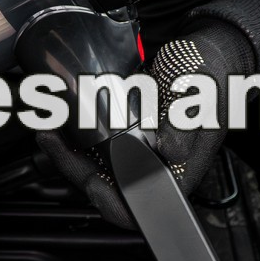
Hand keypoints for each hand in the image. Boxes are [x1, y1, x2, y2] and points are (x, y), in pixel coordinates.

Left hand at [36, 21, 254, 228]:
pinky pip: (94, 149)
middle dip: (73, 167)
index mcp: (179, 172)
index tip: (89, 178)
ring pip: (95, 169)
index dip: (111, 202)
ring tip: (51, 128)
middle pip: (106, 189)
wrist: (208, 52)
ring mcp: (139, 154)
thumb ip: (187, 123)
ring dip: (68, 152)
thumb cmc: (209, 73)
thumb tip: (171, 151)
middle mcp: (156, 168)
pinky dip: (74, 138)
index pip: (138, 208)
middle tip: (52, 137)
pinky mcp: (127, 137)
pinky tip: (62, 121)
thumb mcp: (200, 93)